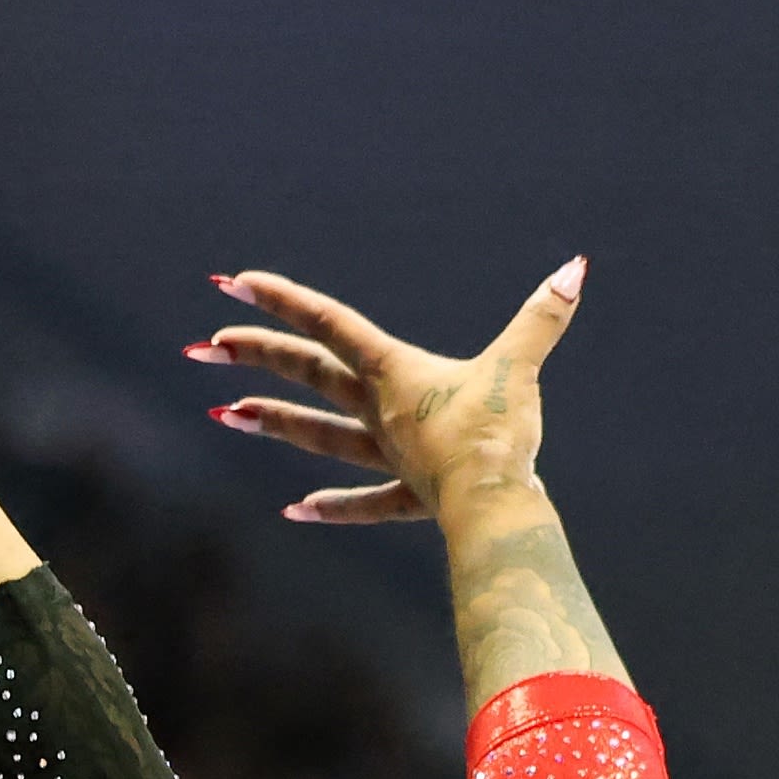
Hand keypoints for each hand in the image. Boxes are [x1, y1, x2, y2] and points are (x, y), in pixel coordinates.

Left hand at [192, 258, 584, 522]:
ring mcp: (389, 455)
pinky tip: (296, 508)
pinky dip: (333, 505)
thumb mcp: (520, 368)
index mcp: (395, 372)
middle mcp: (380, 411)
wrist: (494, 507)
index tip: (233, 283)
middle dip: (256, 357)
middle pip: (308, 375)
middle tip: (204, 346)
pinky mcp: (411, 495)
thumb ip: (543, 318)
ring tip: (224, 416)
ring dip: (272, 424)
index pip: (330, 324)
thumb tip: (575, 270)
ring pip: (319, 435)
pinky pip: (365, 501)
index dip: (283, 300)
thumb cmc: (499, 434)